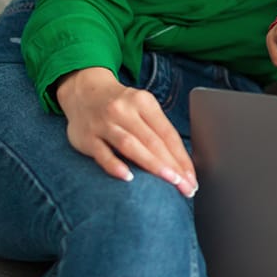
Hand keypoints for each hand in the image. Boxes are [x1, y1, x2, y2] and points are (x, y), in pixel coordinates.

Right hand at [56, 66, 196, 196]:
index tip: (192, 177)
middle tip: (186, 186)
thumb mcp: (141, 107)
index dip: (182, 157)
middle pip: (153, 141)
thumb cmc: (120, 105)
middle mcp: (124, 111)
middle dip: (173, 166)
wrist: (84, 90)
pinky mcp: (86, 137)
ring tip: (170, 181)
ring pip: (131, 145)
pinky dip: (115, 165)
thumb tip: (180, 162)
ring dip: (153, 164)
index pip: (167, 133)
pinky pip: (102, 153)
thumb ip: (157, 129)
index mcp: (143, 102)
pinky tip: (128, 177)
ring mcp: (104, 123)